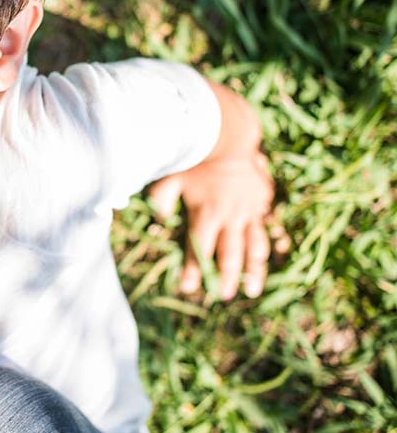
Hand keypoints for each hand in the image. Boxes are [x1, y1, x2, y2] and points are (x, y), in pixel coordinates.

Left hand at [149, 150, 277, 300]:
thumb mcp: (171, 176)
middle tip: (224, 296)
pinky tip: (276, 257)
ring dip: (254, 270)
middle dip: (226, 278)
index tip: (187, 289)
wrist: (229, 137)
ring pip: (254, 247)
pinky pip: (268, 228)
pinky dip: (273, 245)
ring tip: (252, 289)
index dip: (193, 270)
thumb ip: (161, 198)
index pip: (198, 249)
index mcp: (206, 214)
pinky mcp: (262, 202)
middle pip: (229, 255)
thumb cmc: (196, 156)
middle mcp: (230, 218)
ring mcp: (249, 211)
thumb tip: (156, 220)